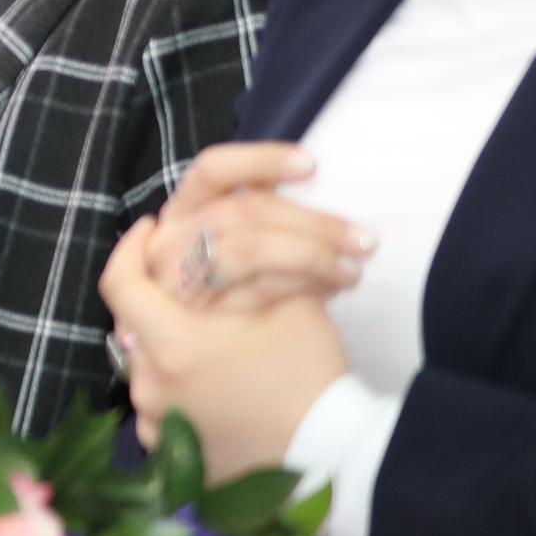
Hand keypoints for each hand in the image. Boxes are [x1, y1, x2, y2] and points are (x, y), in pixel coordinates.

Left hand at [102, 211, 351, 473]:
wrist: (333, 461)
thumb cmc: (311, 380)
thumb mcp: (290, 308)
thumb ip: (247, 273)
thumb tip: (220, 253)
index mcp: (169, 346)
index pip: (120, 283)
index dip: (130, 249)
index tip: (148, 228)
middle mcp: (149, 387)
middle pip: (134, 325)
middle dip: (159, 300)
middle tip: (188, 283)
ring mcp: (157, 425)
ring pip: (148, 366)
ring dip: (171, 344)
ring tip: (209, 333)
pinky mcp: (172, 455)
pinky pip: (162, 405)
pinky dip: (180, 385)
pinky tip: (215, 380)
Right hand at [147, 145, 375, 314]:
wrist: (240, 374)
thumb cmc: (248, 307)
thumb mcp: (246, 249)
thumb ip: (259, 216)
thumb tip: (306, 172)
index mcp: (182, 214)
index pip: (212, 171)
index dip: (259, 160)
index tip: (311, 165)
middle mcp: (170, 241)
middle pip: (241, 211)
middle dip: (312, 222)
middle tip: (365, 239)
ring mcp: (177, 280)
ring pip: (248, 248)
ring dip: (312, 254)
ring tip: (353, 270)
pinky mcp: (196, 316)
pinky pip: (258, 289)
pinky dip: (302, 284)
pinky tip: (332, 291)